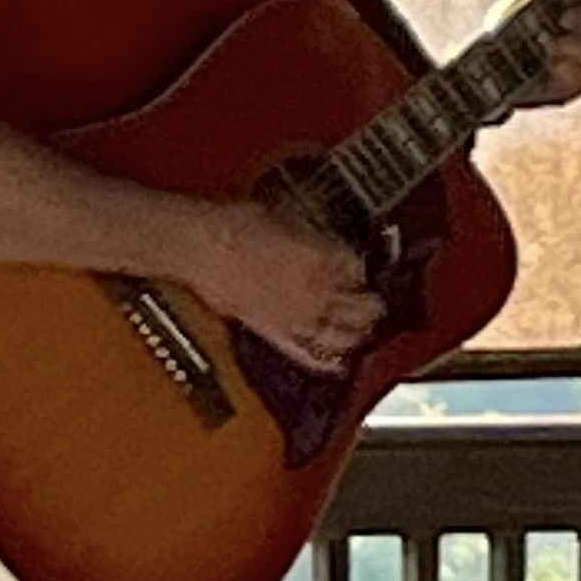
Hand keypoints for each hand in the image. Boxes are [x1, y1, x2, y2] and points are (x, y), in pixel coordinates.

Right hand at [172, 195, 385, 373]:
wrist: (203, 247)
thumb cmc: (238, 224)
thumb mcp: (287, 216)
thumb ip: (315, 236)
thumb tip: (326, 243)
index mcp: (327, 260)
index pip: (360, 271)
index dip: (365, 270)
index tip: (363, 268)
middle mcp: (321, 293)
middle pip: (363, 308)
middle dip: (374, 305)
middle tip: (377, 302)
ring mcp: (299, 319)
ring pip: (344, 336)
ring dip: (360, 335)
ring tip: (365, 331)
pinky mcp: (275, 336)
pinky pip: (308, 356)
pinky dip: (328, 362)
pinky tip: (339, 364)